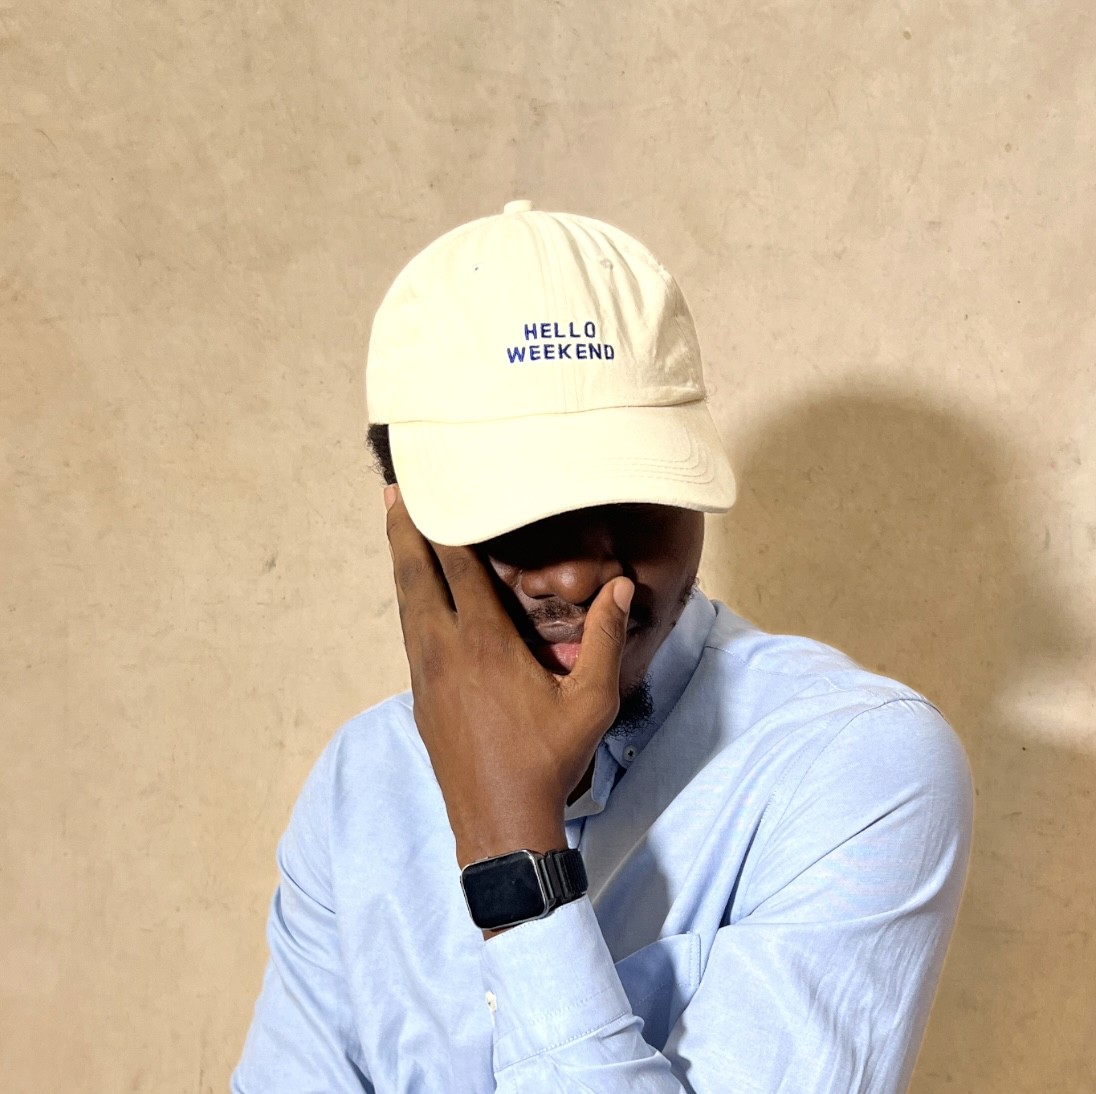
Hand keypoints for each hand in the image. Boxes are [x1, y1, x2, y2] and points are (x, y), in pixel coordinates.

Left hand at [384, 485, 633, 868]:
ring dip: (402, 565)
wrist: (500, 822)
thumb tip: (619, 590)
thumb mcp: (590, 701)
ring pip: (407, 607)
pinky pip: (410, 636)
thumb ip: (603, 640)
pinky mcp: (421, 699)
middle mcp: (445, 652)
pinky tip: (416, 600)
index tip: (434, 489)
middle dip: (404, 532)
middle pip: (415, 578)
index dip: (444, 525)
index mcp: (485, 644)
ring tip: (398, 533)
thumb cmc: (548, 761)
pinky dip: (410, 604)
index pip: (459, 568)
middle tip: (395, 492)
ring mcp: (427, 677)